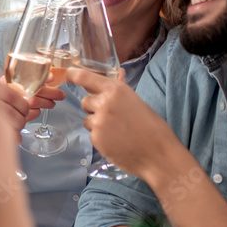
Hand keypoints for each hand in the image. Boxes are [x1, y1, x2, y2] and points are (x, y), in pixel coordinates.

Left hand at [66, 67, 177, 182]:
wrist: (158, 154)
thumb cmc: (152, 127)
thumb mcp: (137, 102)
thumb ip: (121, 89)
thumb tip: (119, 72)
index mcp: (116, 90)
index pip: (85, 77)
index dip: (74, 75)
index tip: (69, 75)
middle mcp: (104, 103)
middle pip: (85, 101)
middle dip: (94, 108)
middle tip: (112, 116)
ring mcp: (99, 122)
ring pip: (88, 119)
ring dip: (97, 124)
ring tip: (117, 130)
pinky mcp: (96, 139)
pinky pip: (92, 134)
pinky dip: (101, 138)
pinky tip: (116, 141)